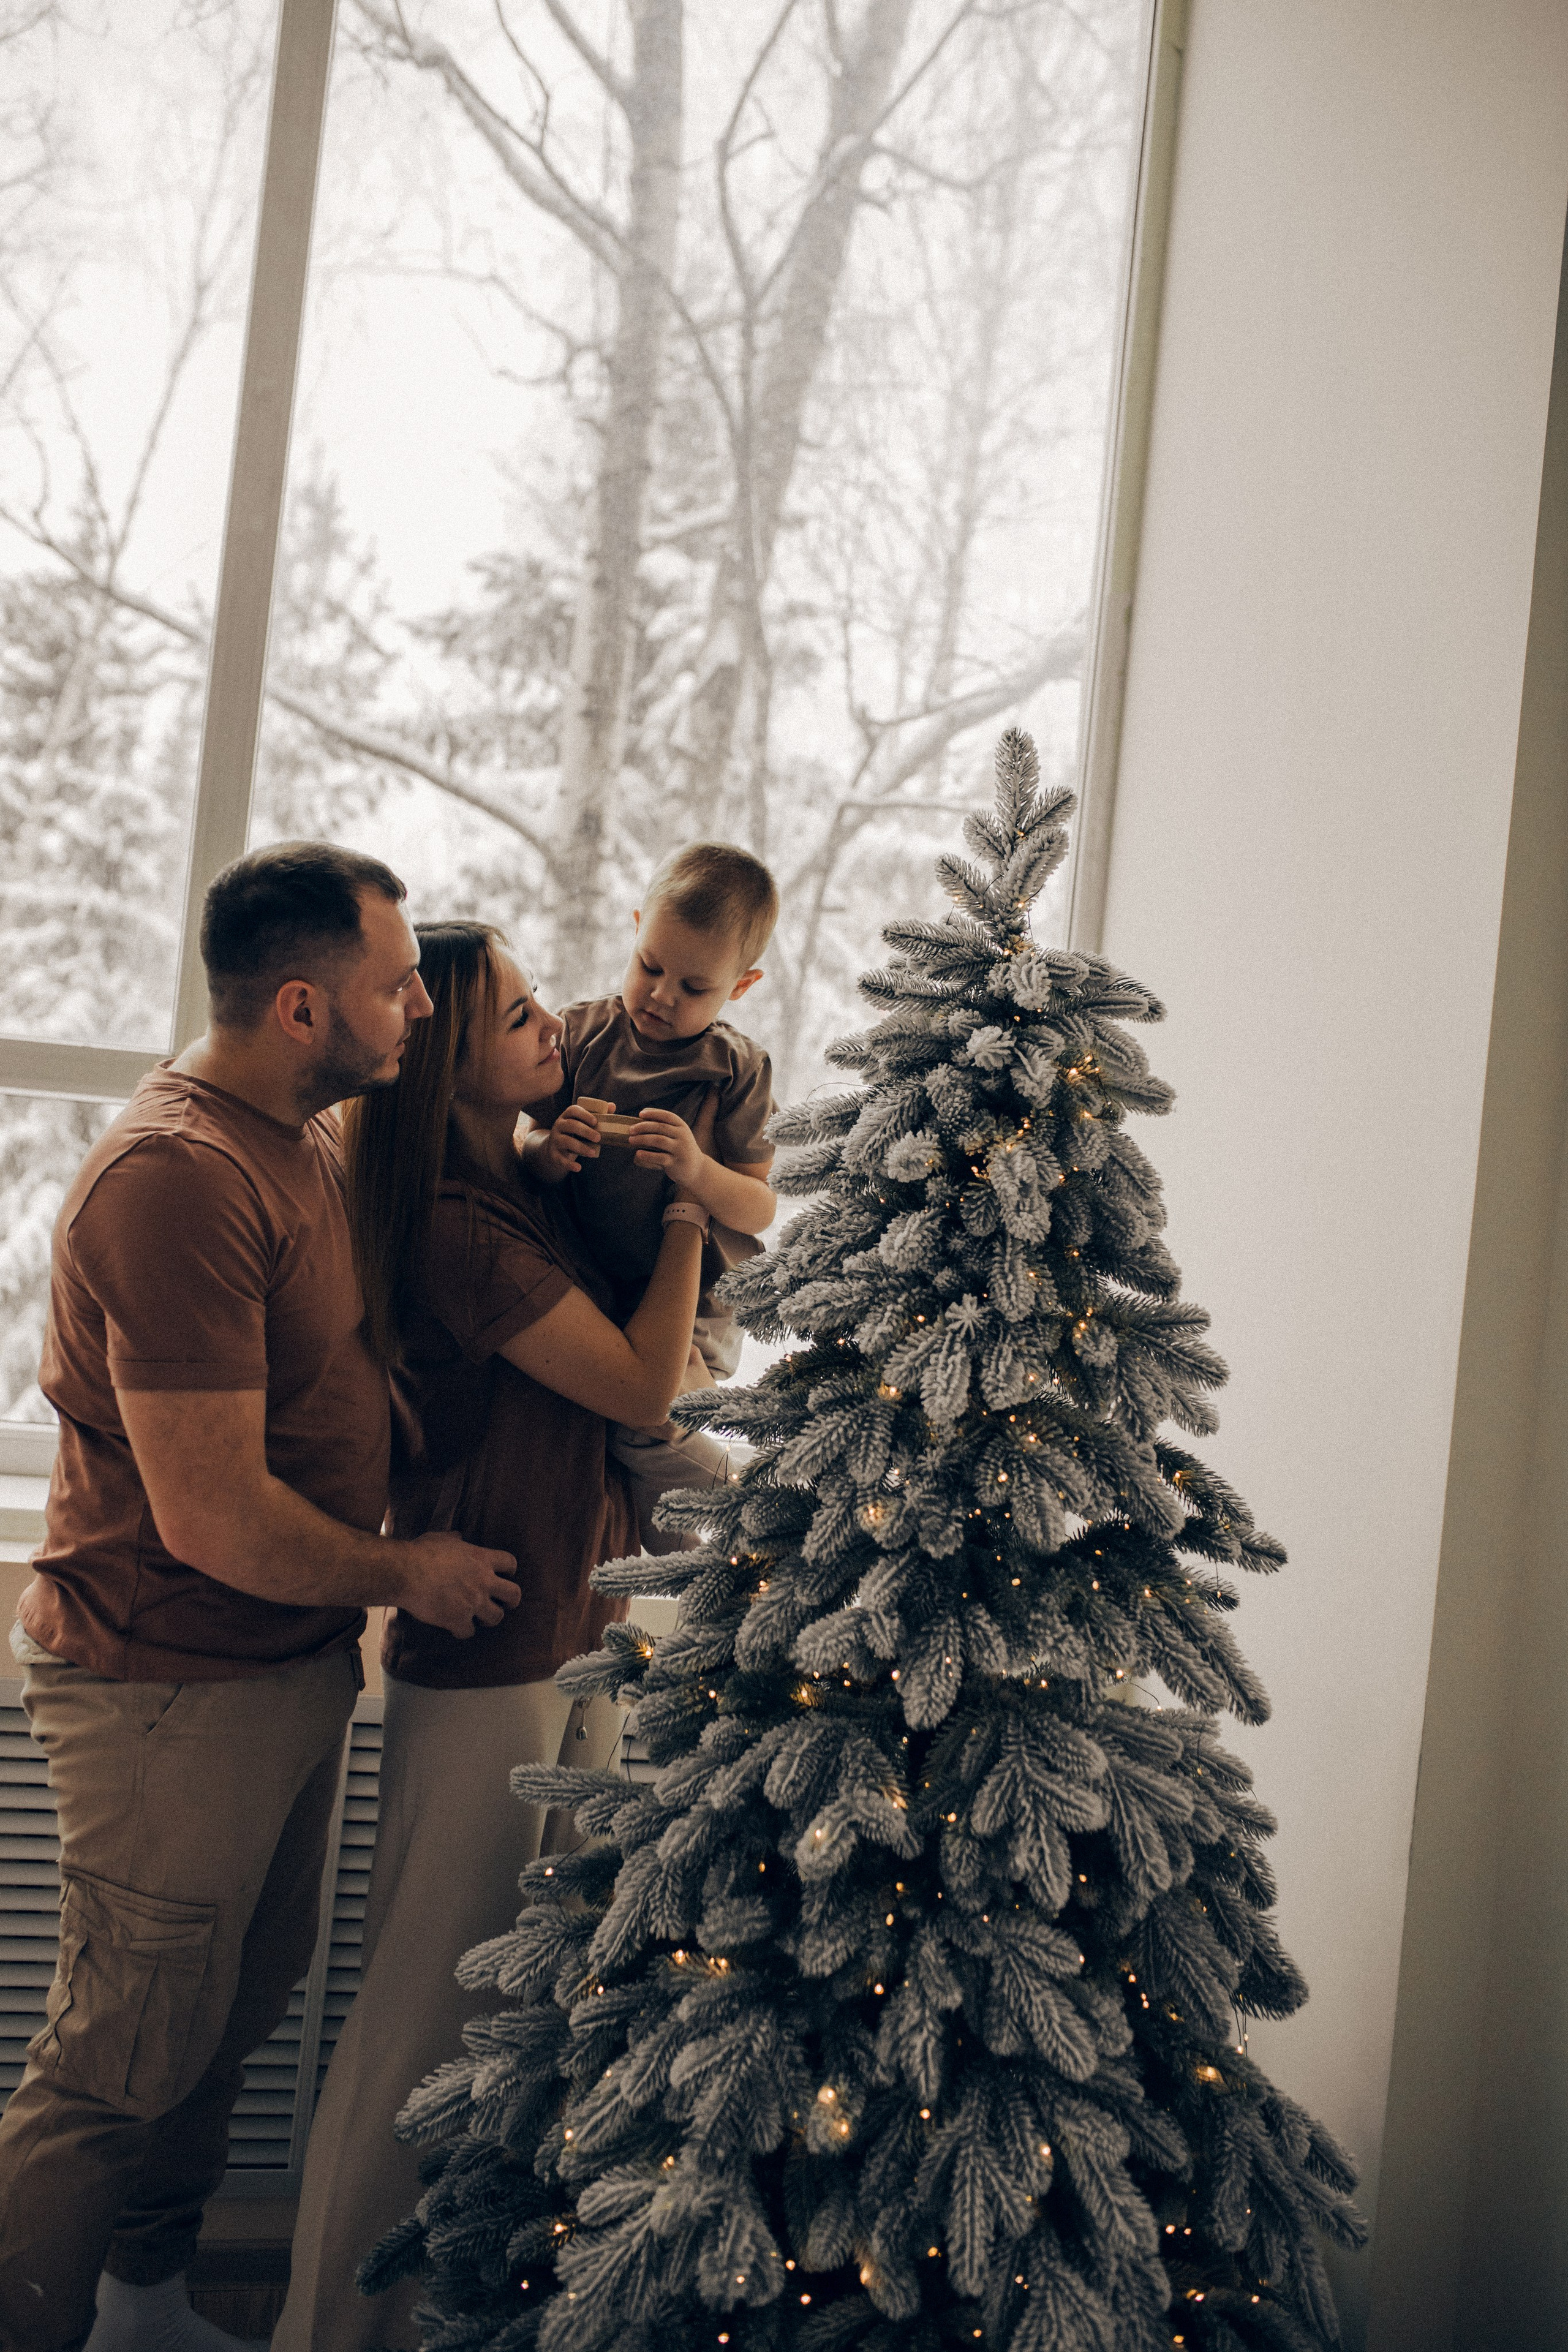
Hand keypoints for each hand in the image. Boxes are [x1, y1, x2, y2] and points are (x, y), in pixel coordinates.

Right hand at [396, 1531, 519, 1638]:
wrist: (405, 1572)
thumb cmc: (420, 1552)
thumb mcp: (441, 1538)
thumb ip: (455, 1540)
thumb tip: (458, 1537)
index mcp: (481, 1558)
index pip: (510, 1563)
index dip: (510, 1570)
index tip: (506, 1575)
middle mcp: (483, 1581)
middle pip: (514, 1594)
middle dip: (511, 1601)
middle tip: (504, 1604)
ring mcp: (473, 1602)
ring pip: (496, 1617)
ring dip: (488, 1618)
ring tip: (479, 1618)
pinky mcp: (458, 1619)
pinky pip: (469, 1632)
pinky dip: (463, 1631)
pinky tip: (455, 1627)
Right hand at [540, 1101, 602, 1177]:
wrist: (554, 1148)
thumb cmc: (574, 1133)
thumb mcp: (582, 1124)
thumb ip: (597, 1114)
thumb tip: (612, 1106)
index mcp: (566, 1116)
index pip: (573, 1110)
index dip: (584, 1114)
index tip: (596, 1121)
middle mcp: (558, 1126)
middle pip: (571, 1125)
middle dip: (586, 1131)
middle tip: (599, 1138)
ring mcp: (555, 1140)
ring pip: (566, 1141)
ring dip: (581, 1147)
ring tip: (593, 1153)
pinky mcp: (553, 1154)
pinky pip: (560, 1159)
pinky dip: (569, 1164)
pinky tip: (578, 1168)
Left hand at [629, 1104, 707, 1192]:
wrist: (697, 1169)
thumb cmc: (681, 1149)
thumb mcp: (678, 1136)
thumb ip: (665, 1129)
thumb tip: (641, 1122)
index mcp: (682, 1127)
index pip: (667, 1116)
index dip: (653, 1113)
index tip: (640, 1113)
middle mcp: (683, 1136)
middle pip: (660, 1127)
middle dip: (643, 1127)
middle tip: (630, 1129)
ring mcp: (680, 1149)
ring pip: (658, 1140)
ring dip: (642, 1139)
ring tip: (631, 1140)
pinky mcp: (675, 1162)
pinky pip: (659, 1157)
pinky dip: (647, 1155)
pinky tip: (638, 1154)